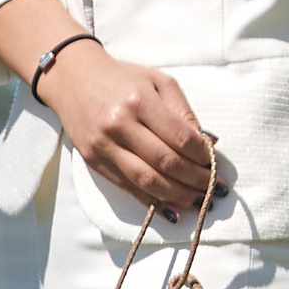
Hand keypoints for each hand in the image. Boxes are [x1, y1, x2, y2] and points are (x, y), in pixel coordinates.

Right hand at [41, 45, 214, 215]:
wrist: (73, 79)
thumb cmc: (122, 79)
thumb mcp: (158, 81)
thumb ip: (183, 111)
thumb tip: (208, 144)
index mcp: (140, 101)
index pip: (180, 137)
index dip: (203, 156)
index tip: (215, 164)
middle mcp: (120, 124)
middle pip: (166, 163)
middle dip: (196, 180)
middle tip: (214, 189)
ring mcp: (104, 145)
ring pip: (147, 180)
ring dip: (177, 196)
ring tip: (198, 201)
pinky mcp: (93, 160)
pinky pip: (127, 187)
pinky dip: (151, 202)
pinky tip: (171, 209)